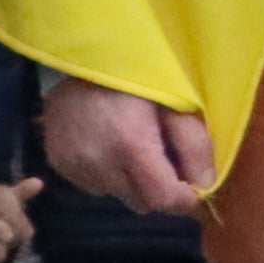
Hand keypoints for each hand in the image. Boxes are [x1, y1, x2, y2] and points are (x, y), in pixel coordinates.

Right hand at [40, 81, 214, 214]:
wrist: (80, 60)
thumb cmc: (136, 78)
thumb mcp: (177, 104)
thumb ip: (195, 146)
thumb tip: (206, 186)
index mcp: (132, 146)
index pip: (163, 200)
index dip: (183, 199)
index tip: (191, 187)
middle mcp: (99, 163)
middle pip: (141, 202)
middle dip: (158, 189)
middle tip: (162, 159)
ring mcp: (74, 165)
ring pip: (117, 195)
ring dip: (131, 182)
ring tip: (131, 147)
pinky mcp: (58, 163)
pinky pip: (93, 186)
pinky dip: (107, 175)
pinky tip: (107, 146)